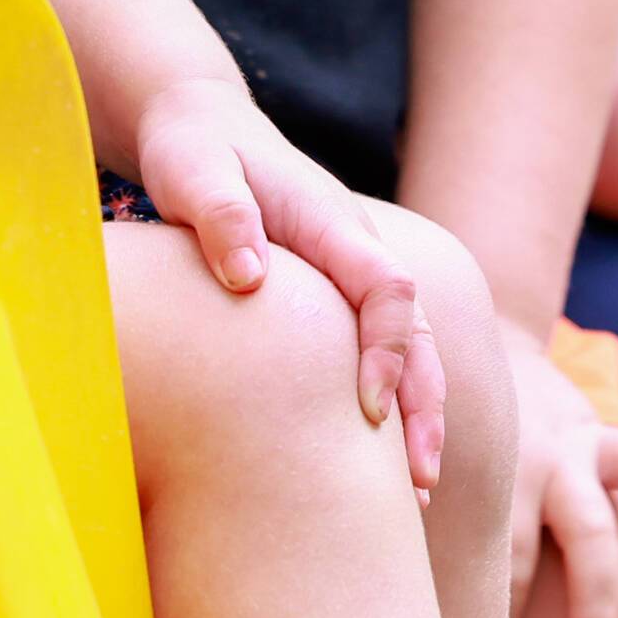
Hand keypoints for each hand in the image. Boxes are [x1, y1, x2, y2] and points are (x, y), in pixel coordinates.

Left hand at [134, 86, 448, 490]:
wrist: (202, 124)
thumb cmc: (193, 149)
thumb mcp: (192, 169)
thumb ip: (221, 215)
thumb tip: (249, 280)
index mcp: (332, 223)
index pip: (387, 287)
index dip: (386, 350)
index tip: (367, 410)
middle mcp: (356, 250)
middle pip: (418, 331)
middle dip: (425, 406)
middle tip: (419, 483)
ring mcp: (351, 273)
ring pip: (412, 348)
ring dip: (421, 415)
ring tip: (418, 493)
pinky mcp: (336, 297)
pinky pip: (382, 351)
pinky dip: (394, 404)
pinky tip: (381, 461)